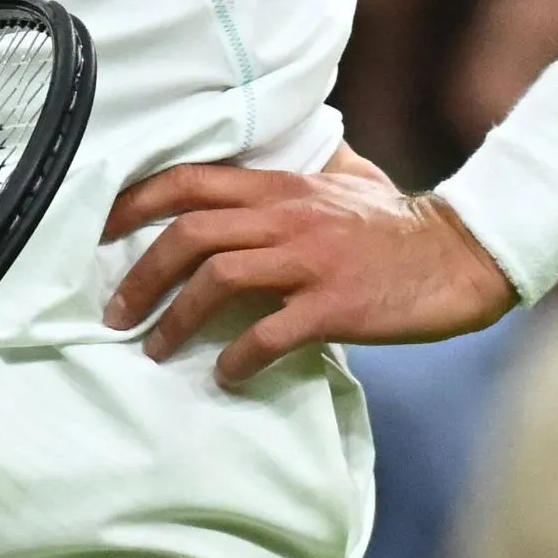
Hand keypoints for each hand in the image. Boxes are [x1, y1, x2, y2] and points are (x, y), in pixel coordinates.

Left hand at [102, 145, 515, 387]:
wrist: (460, 254)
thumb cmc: (396, 224)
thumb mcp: (340, 183)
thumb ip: (291, 181)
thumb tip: (248, 183)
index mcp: (280, 186)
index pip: (188, 181)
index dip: (133, 202)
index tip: (96, 230)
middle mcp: (285, 217)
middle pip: (187, 235)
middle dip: (140, 276)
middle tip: (117, 313)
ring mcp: (308, 261)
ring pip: (216, 281)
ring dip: (175, 320)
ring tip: (155, 351)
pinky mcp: (334, 306)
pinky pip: (267, 334)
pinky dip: (236, 358)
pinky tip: (225, 376)